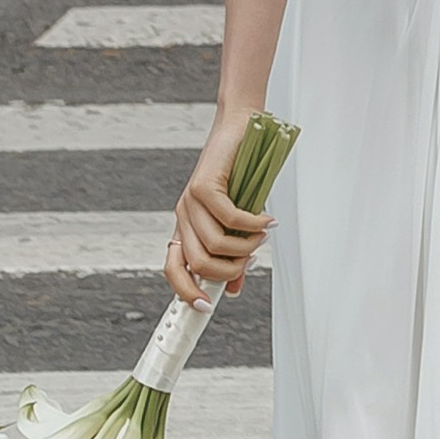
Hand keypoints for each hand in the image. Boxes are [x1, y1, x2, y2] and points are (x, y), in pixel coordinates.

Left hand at [166, 119, 274, 306]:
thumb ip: (233, 252)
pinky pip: (228, 218)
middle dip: (228, 271)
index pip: (173, 270)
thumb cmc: (240, 174)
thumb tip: (233, 287)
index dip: (185, 293)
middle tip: (252, 259)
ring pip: (214, 245)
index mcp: (187, 228)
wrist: (240, 129)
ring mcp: (190, 202)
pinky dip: (252, 225)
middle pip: (197, 264)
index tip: (206, 309)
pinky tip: (265, 221)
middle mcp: (184, 217)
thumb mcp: (237, 220)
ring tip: (262, 236)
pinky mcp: (203, 185)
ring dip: (245, 248)